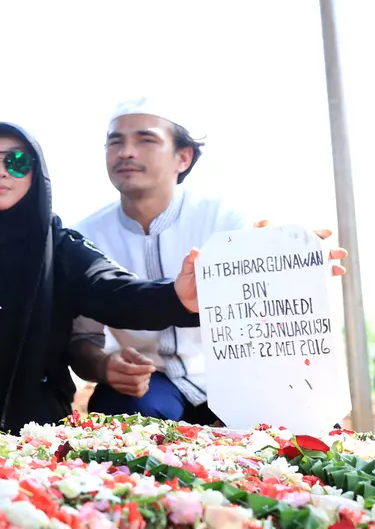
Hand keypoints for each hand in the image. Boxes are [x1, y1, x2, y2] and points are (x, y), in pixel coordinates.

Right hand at [104, 348, 155, 396]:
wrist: (103, 368)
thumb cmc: (117, 358)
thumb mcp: (126, 352)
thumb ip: (138, 356)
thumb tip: (150, 364)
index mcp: (114, 364)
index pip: (129, 369)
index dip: (143, 369)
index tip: (152, 367)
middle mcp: (113, 377)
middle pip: (134, 380)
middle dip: (146, 376)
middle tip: (149, 370)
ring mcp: (117, 386)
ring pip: (137, 388)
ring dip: (145, 382)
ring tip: (145, 375)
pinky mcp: (121, 392)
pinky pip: (137, 394)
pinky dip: (144, 388)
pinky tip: (143, 382)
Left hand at [177, 227, 349, 310]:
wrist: (192, 306)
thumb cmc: (191, 286)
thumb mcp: (189, 274)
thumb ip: (192, 263)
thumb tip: (194, 252)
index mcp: (237, 252)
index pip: (254, 235)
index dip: (265, 226)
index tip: (271, 222)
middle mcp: (255, 260)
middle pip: (283, 245)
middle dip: (306, 239)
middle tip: (325, 234)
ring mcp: (263, 275)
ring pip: (295, 263)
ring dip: (318, 259)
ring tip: (338, 258)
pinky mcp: (268, 290)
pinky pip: (294, 283)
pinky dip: (313, 280)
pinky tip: (331, 277)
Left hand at [254, 222, 347, 275]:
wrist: (246, 270)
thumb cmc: (252, 251)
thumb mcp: (254, 240)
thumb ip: (259, 229)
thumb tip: (265, 220)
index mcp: (292, 242)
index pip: (309, 236)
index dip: (319, 233)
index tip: (328, 233)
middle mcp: (300, 254)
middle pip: (320, 251)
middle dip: (332, 251)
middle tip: (340, 253)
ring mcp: (300, 268)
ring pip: (321, 266)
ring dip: (333, 267)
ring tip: (340, 270)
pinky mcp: (298, 282)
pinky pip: (314, 281)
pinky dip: (324, 280)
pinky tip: (330, 282)